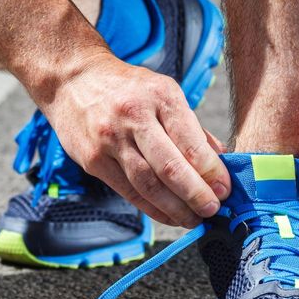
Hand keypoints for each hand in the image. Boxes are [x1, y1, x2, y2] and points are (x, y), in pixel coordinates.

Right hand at [41, 51, 230, 227]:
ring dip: (174, 208)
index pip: (191, 143)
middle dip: (196, 195)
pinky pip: (127, 191)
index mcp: (160, 96)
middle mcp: (134, 117)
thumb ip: (191, 129)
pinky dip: (151, 208)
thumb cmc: (126, 88)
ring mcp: (110, 140)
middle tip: (212, 210)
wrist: (73, 79)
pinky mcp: (93, 160)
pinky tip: (167, 215)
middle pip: (169, 168)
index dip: (212, 173)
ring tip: (192, 219)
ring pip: (147, 184)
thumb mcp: (163, 93)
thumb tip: (221, 162)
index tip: (225, 190)